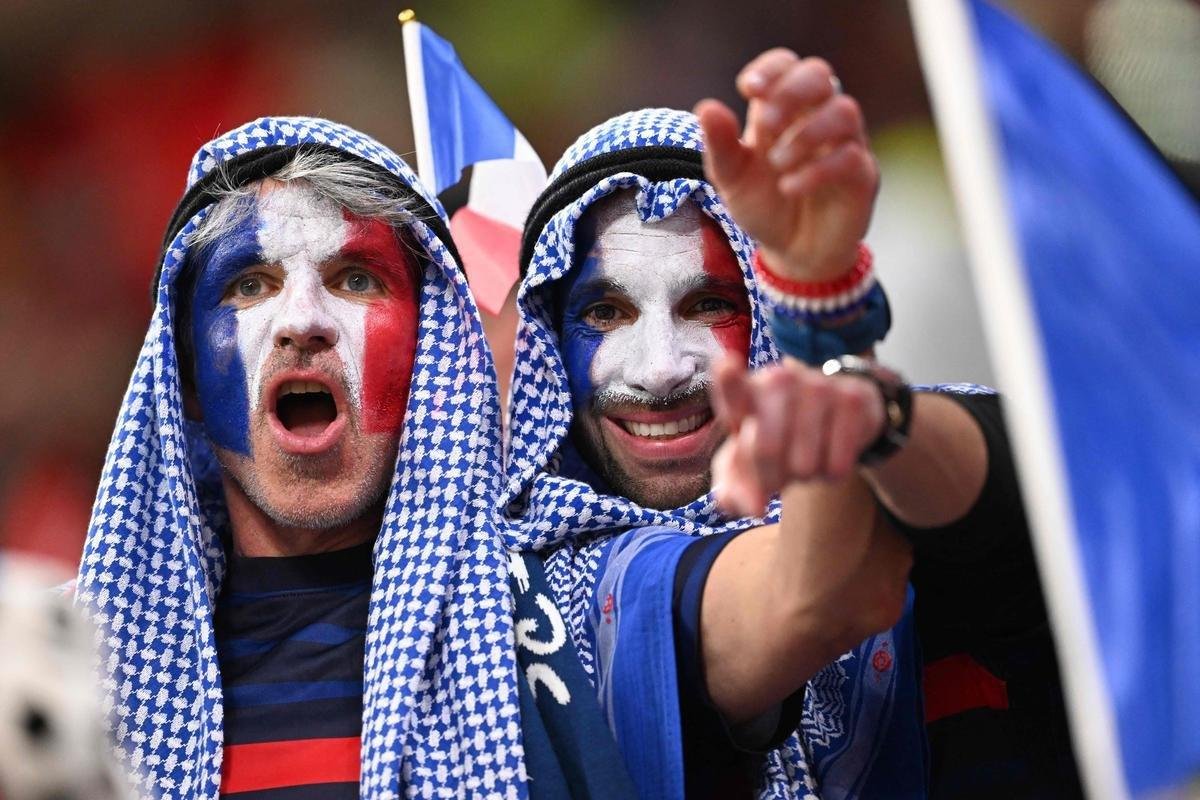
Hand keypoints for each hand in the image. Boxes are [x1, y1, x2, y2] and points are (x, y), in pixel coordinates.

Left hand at [695, 49, 878, 280]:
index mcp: (783, 111)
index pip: (787, 65)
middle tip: (768, 124)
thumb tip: (707, 108)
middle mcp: (817, 119)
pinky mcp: (861, 175)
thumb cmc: (764, 205)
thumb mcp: (732, 179)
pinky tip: (790, 188)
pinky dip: (816, 170)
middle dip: (791, 92)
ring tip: (778, 164)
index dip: (771, 68)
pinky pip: (850, 157)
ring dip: (806, 133)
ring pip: (843, 110)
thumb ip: (720, 145)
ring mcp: (844, 144)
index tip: (750, 89)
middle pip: (820, 74)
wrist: (791, 253)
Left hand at [711, 354, 884, 516]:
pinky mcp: (853, 400)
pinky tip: (830, 453)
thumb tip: (753, 508)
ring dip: (804, 477)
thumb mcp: (749, 462)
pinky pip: (837, 465)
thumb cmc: (778, 438)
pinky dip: (831, 474)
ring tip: (804, 458)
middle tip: (777, 477)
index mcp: (746, 392)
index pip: (732, 386)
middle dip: (770, 480)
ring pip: (805, 465)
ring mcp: (818, 386)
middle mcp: (779, 381)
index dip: (728, 378)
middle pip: (766, 452)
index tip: (727, 365)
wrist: (834, 413)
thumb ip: (734, 489)